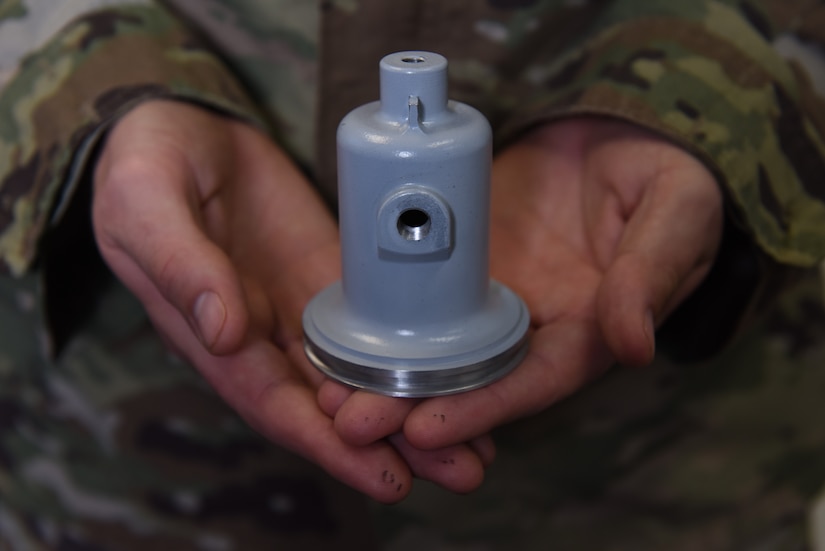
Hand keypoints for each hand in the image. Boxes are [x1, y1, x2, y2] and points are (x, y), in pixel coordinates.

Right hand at [92, 100, 490, 501]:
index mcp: (213, 336)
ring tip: (479, 443)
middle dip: (394, 442)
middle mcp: (263, 337)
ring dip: (416, 408)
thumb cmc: (147, 165)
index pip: (275, 404)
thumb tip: (225, 331)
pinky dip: (412, 356)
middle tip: (465, 470)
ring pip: (362, 374)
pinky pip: (375, 324)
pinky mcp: (332, 277)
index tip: (386, 475)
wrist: (186, 124)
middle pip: (332, 405)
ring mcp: (302, 308)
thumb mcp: (146, 203)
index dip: (328, 443)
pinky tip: (456, 373)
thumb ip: (181, 265)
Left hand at [322, 116, 722, 452]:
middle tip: (350, 422)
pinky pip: (420, 295)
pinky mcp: (463, 262)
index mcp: (591, 330)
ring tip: (328, 392)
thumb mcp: (675, 211)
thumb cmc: (663, 172)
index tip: (426, 427)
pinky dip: (384, 319)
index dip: (484, 407)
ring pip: (438, 346)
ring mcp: (495, 295)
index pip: (536, 381)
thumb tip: (632, 344)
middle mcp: (536, 326)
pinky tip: (338, 331)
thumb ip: (652, 272)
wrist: (615, 130)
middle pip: (473, 378)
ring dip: (386, 373)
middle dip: (413, 405)